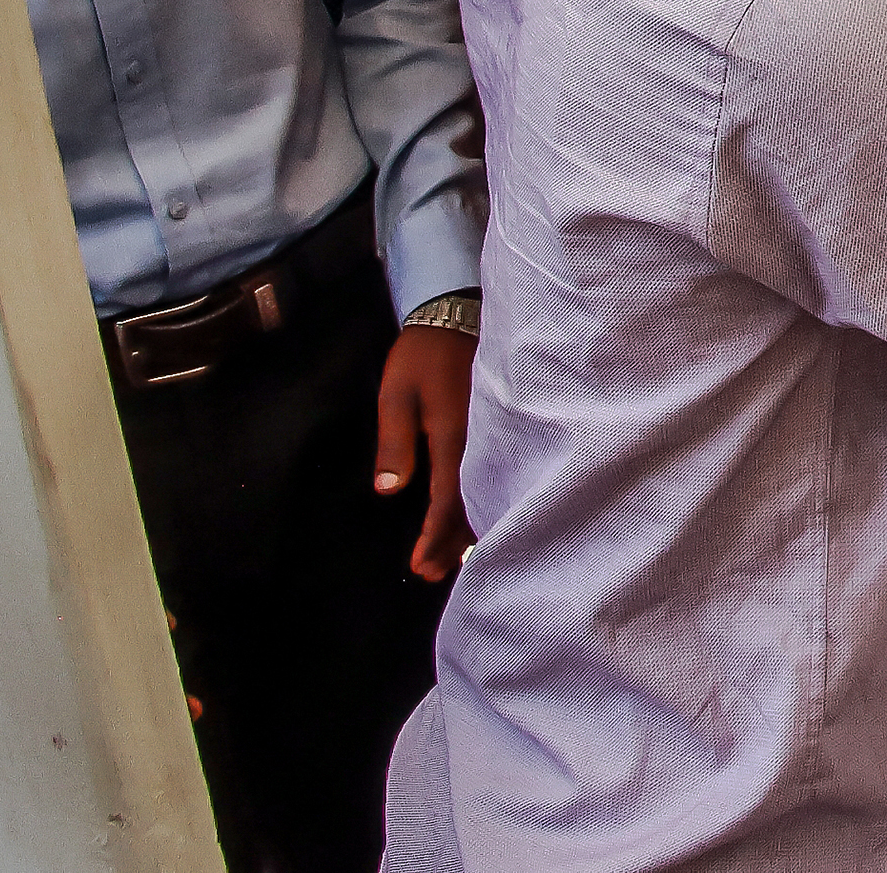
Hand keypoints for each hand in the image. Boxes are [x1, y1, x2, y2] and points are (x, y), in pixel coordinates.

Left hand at [373, 320, 474, 581]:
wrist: (458, 313)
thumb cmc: (422, 355)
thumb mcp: (396, 394)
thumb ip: (394, 442)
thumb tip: (389, 490)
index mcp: (456, 435)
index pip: (446, 498)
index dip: (434, 535)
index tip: (420, 565)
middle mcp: (481, 441)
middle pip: (471, 504)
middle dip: (451, 542)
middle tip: (431, 574)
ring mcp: (494, 434)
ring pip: (486, 491)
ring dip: (469, 527)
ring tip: (452, 558)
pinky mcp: (497, 427)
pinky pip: (493, 473)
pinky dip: (482, 501)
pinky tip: (477, 515)